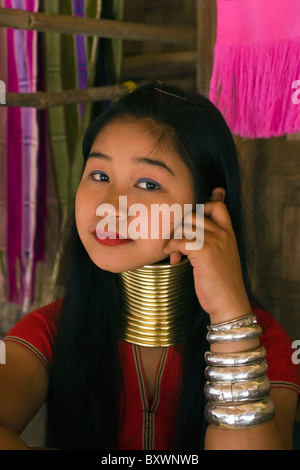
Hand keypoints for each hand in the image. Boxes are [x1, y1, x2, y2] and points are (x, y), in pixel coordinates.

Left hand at [163, 201, 250, 323]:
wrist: (229, 303)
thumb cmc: (222, 283)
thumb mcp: (221, 257)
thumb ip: (212, 242)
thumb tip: (192, 234)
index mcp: (229, 233)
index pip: (217, 206)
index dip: (201, 209)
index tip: (190, 227)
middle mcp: (223, 233)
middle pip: (193, 215)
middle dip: (180, 228)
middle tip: (177, 245)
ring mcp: (214, 241)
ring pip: (184, 227)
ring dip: (174, 240)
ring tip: (174, 255)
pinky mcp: (204, 251)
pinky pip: (180, 241)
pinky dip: (171, 248)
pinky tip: (173, 259)